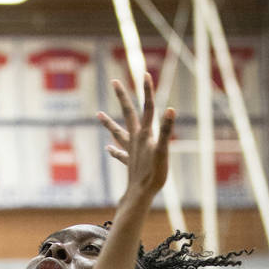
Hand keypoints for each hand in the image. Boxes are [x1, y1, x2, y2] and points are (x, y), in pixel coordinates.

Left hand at [97, 74, 174, 203]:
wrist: (140, 194)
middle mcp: (135, 138)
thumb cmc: (153, 174)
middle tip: (114, 82)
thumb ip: (166, 130)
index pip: (148, 107)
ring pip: (118, 132)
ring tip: (98, 114)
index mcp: (144, 133)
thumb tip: (170, 110)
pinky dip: (114, 150)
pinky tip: (108, 148)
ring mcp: (130, 150)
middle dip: (123, 97)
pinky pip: (120, 153)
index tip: (145, 74)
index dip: (148, 91)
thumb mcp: (163, 151)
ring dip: (109, 122)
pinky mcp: (129, 161)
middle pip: (128, 113)